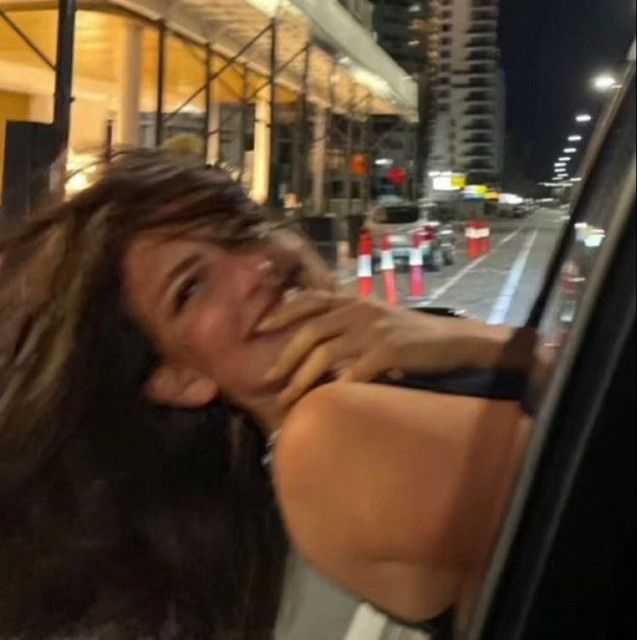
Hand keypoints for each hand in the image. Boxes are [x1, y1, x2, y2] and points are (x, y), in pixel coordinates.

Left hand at [258, 291, 468, 406]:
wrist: (452, 340)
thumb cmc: (410, 334)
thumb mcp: (376, 319)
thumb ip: (348, 323)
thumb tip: (315, 346)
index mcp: (354, 300)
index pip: (310, 299)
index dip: (283, 312)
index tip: (260, 328)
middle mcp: (360, 310)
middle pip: (311, 331)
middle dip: (285, 357)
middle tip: (268, 379)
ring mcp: (374, 329)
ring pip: (326, 352)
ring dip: (302, 378)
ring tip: (287, 398)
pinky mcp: (390, 350)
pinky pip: (356, 370)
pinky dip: (338, 385)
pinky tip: (327, 400)